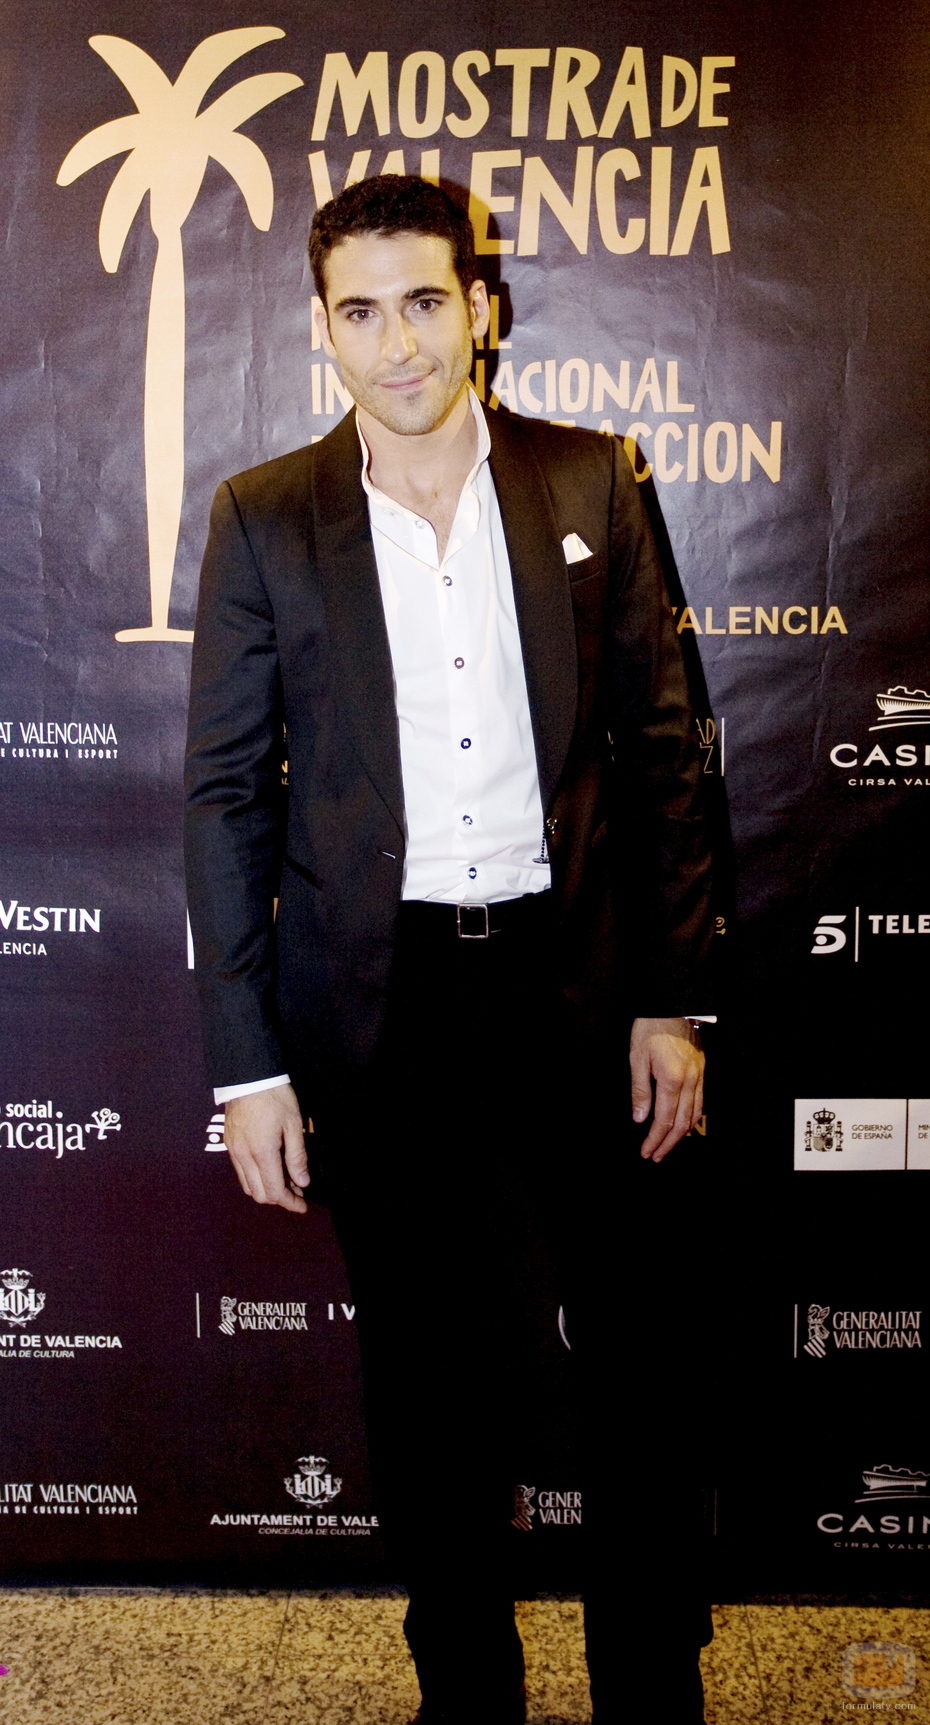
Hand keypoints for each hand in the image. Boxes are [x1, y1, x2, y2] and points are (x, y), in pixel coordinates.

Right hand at [223, 1084, 310, 1212]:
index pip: (274, 1191)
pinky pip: (240, 1172)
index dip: (290, 1202)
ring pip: (247, 1186)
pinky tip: (269, 1169)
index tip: (303, 1205)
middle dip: (279, 1199)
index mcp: (262, 1152)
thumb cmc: (275, 1096)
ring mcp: (233, 1151)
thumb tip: (302, 1182)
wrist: (248, 1075)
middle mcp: (244, 1156)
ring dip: (266, 1190)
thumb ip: (297, 1156)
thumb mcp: (293, 1124)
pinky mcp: (228, 1144)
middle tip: (298, 1192)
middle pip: (259, 1194)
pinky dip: (255, 1178)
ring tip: (285, 1181)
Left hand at [629, 1017, 703, 1162]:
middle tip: (656, 1156)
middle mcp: (689, 1081)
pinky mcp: (702, 1070)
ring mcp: (699, 1076)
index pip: (664, 1120)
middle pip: (682, 1123)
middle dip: (668, 1143)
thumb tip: (639, 1118)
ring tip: (668, 1145)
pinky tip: (685, 1124)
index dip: (655, 1139)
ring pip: (695, 1114)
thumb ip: (640, 1090)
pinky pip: (701, 1101)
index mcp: (672, 1080)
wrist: (673, 1005)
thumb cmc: (651, 1028)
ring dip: (682, 1134)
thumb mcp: (637, 1057)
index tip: (646, 1152)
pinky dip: (693, 1118)